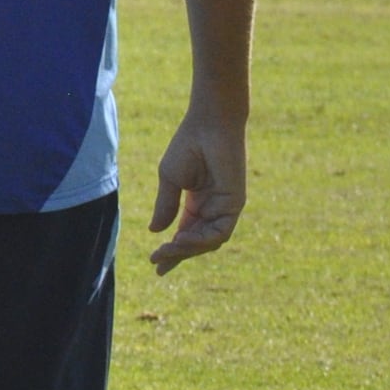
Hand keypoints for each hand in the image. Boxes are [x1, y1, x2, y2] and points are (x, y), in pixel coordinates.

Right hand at [149, 105, 246, 274]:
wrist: (208, 125)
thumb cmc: (188, 145)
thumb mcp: (170, 179)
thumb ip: (165, 206)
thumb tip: (155, 231)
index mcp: (197, 203)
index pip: (185, 235)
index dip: (171, 251)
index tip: (154, 264)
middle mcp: (212, 209)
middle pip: (197, 242)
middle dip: (177, 255)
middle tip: (158, 263)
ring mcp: (225, 208)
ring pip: (209, 241)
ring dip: (187, 249)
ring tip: (167, 251)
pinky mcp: (235, 204)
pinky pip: (220, 231)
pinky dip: (202, 240)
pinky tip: (182, 239)